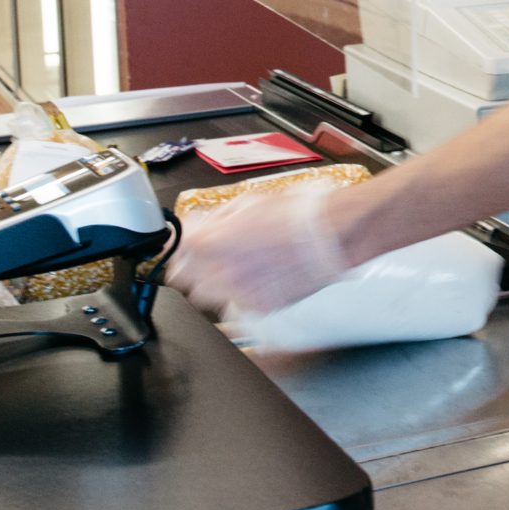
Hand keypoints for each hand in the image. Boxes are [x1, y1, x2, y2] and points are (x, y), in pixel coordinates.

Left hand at [168, 188, 352, 316]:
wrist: (334, 235)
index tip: (185, 242)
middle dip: (193, 266)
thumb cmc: (298, 213)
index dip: (179, 245)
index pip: (174, 251)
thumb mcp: (248, 202)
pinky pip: (236, 305)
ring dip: (213, 283)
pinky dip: (240, 294)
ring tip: (238, 266)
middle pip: (184, 280)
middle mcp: (221, 273)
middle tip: (211, 254)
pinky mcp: (260, 308)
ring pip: (205, 297)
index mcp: (212, 242)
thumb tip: (194, 225)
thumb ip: (213, 218)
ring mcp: (240, 294)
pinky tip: (259, 276)